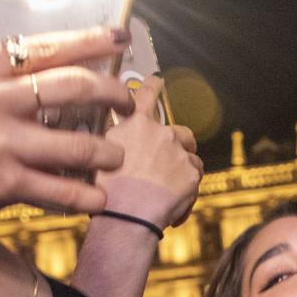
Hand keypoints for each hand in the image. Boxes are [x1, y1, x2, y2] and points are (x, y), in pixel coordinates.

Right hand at [0, 27, 135, 250]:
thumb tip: (56, 60)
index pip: (42, 46)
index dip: (89, 41)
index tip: (119, 39)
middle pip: (72, 87)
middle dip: (113, 94)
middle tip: (126, 105)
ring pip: (79, 144)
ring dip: (109, 153)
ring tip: (114, 156)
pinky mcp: (3, 183)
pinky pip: (64, 190)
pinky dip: (89, 196)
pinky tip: (98, 197)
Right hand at [98, 77, 203, 229]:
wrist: (125, 216)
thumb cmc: (107, 192)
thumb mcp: (101, 155)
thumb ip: (117, 140)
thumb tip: (120, 139)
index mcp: (136, 125)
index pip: (146, 94)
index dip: (153, 86)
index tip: (158, 80)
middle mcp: (161, 133)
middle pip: (179, 133)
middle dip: (179, 144)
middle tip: (172, 159)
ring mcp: (179, 153)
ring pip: (190, 156)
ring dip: (183, 169)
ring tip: (169, 188)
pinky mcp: (192, 174)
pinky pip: (195, 179)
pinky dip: (188, 190)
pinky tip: (173, 204)